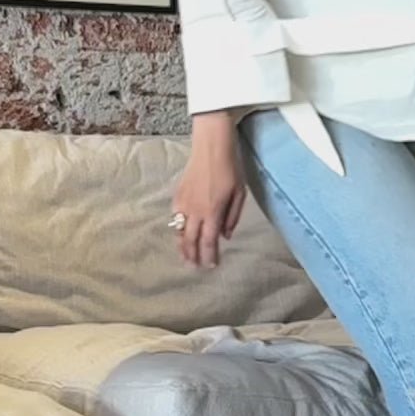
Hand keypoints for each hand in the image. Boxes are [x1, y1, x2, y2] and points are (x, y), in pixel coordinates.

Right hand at [171, 113, 247, 266]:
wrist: (211, 147)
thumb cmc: (230, 169)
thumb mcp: (240, 194)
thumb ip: (232, 217)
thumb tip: (226, 236)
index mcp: (213, 212)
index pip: (209, 241)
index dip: (209, 256)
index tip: (211, 266)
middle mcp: (196, 211)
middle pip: (191, 240)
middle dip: (193, 256)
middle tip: (195, 268)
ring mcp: (184, 203)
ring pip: (179, 231)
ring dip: (182, 247)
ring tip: (184, 257)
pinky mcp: (177, 195)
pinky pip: (174, 218)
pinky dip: (176, 229)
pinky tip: (179, 234)